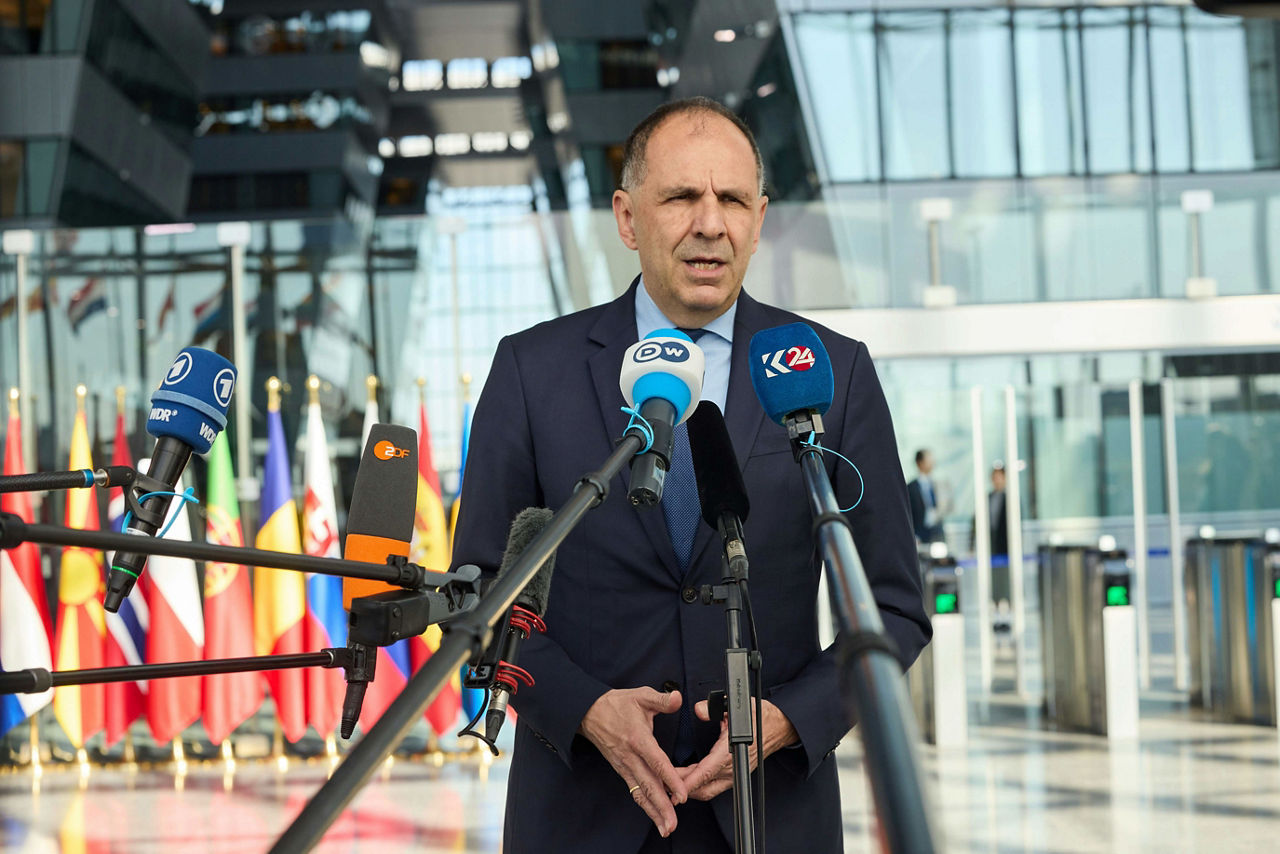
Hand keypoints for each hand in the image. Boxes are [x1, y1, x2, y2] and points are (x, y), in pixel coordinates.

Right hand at [578, 687, 688, 836]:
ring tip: (666, 828)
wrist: (589, 712)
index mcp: (637, 738)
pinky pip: (634, 790)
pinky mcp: (621, 770)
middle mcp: (630, 757)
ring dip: (653, 812)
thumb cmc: (617, 704)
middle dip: (661, 807)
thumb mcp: (641, 696)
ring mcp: (624, 766)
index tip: (682, 795)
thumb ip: (662, 699)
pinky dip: (645, 805)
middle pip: (648, 785)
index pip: (656, 763)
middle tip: (672, 825)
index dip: (670, 780)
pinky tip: (655, 815)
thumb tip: (678, 697)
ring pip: (640, 793)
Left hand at [677, 699, 797, 801]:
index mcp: (732, 751)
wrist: (779, 727)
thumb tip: (699, 710)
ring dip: (691, 788)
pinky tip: (688, 778)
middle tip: (663, 782)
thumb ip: (715, 708)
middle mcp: (734, 767)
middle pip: (704, 787)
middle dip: (683, 788)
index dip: (688, 781)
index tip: (674, 788)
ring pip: (709, 790)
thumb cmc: (760, 716)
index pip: (707, 771)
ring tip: (671, 782)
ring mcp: (736, 774)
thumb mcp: (738, 706)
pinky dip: (700, 785)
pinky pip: (715, 787)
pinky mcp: (736, 776)